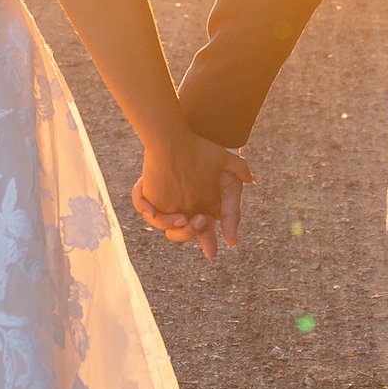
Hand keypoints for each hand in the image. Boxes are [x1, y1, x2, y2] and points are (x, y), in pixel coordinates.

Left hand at [132, 130, 253, 262]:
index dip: (209, 243)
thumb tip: (243, 205)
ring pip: (166, 227)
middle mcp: (185, 210)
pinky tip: (153, 209)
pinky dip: (147, 210)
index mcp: (204, 209)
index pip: (206, 233)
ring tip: (182, 217)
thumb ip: (239, 185)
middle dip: (192, 233)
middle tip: (201, 219)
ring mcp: (166, 204)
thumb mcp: (230, 169)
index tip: (211, 253)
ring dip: (175, 228)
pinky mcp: (150, 195)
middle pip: (186, 234)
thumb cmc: (206, 153)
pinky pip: (144, 208)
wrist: (182, 135)